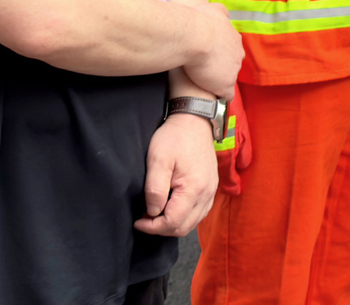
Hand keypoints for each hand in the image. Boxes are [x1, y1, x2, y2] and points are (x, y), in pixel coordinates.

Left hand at [134, 111, 219, 236]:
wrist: (194, 121)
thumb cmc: (174, 138)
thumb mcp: (158, 160)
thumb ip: (155, 189)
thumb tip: (153, 212)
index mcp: (194, 188)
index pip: (173, 222)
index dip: (152, 226)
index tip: (138, 220)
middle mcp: (206, 193)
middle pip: (184, 227)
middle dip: (162, 228)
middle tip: (144, 219)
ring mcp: (211, 191)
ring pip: (192, 222)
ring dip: (173, 224)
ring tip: (155, 213)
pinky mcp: (211, 187)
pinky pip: (199, 213)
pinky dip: (184, 217)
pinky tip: (170, 207)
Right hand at [184, 2, 242, 99]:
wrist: (195, 37)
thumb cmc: (200, 21)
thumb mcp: (213, 9)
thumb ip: (220, 12)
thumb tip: (223, 14)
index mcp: (234, 39)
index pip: (230, 48)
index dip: (219, 52)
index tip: (208, 54)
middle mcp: (238, 54)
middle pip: (232, 63)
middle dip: (221, 65)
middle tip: (204, 67)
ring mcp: (233, 70)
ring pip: (229, 78)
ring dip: (219, 80)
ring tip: (204, 82)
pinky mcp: (226, 84)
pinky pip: (227, 94)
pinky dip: (220, 95)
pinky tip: (212, 97)